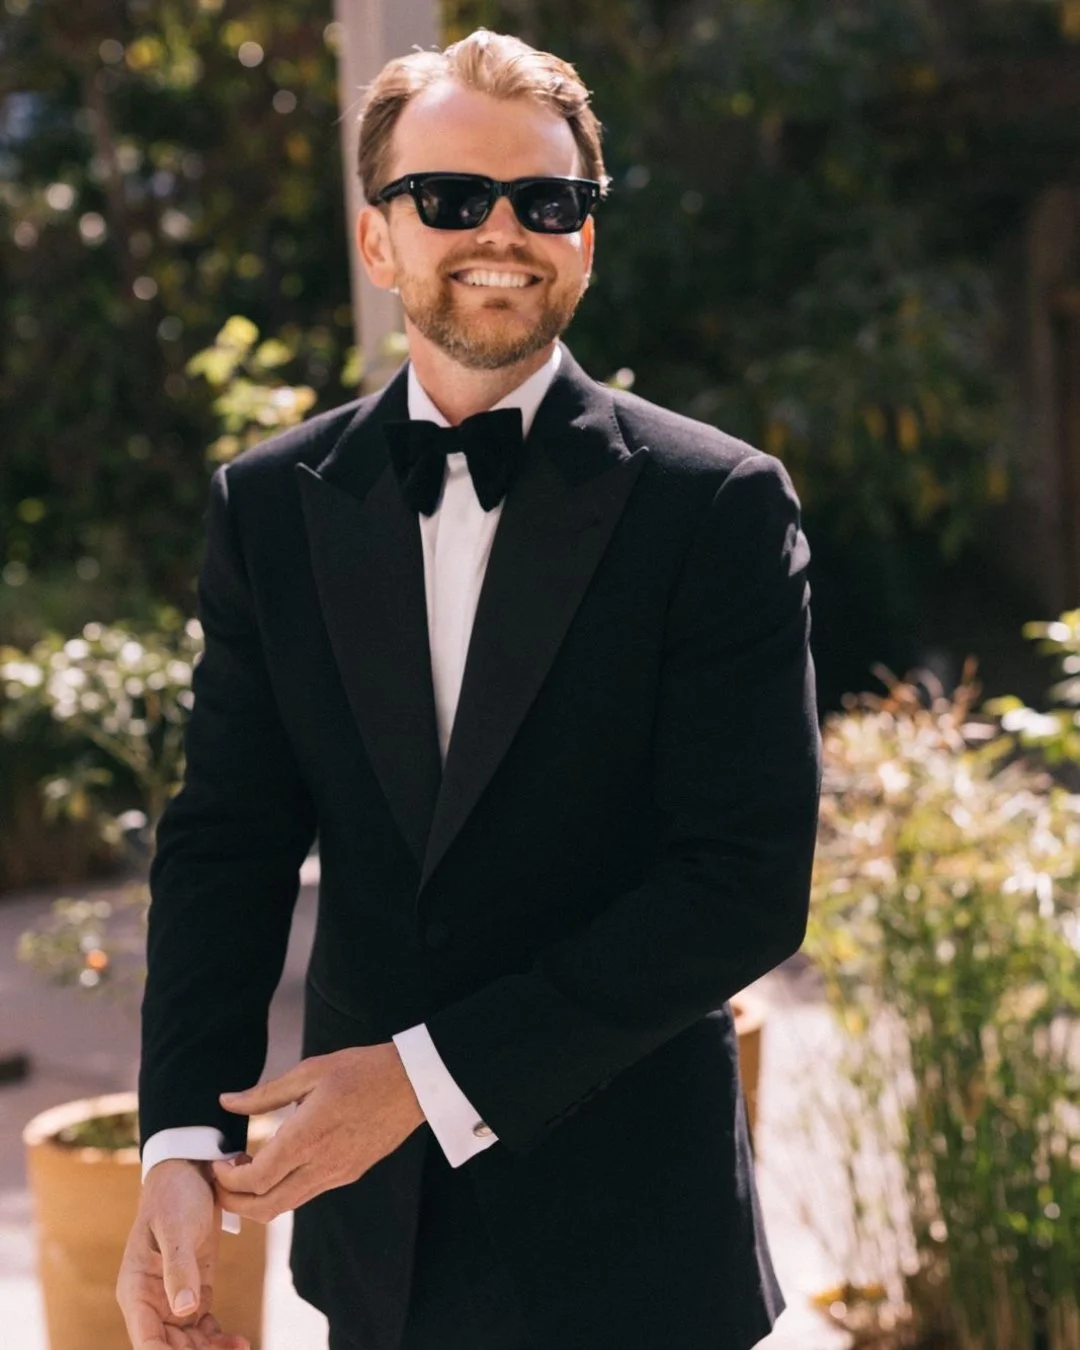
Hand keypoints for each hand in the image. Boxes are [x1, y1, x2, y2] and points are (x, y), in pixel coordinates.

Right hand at [116, 1158, 249, 1349]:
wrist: (190, 1170)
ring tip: (241, 1348)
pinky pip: (202, 1327)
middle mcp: (151, 1301)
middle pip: (169, 1348)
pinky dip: (218, 1339)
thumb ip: (178, 1268)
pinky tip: (239, 1341)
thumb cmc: (174, 1195)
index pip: (147, 1342)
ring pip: (187, 1343)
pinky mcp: (194, 1288)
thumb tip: (184, 1310)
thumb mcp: (176, 1228)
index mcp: (137, 1290)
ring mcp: (172, 1297)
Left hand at [210, 1043, 424, 1222]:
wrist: (412, 1084)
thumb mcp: (310, 1071)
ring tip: (247, 1167)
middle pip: (266, 1208)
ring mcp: (337, 1174)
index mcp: (307, 1137)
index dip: (228, 1178)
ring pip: (286, 1206)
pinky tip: (279, 1162)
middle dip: (235, 1201)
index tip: (218, 1161)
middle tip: (221, 1178)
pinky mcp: (349, 1174)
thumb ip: (265, 1094)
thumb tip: (226, 1102)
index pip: (256, 1179)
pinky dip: (282, 1189)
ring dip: (258, 1198)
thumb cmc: (360, 1070)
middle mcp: (321, 1165)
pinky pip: (307, 1193)